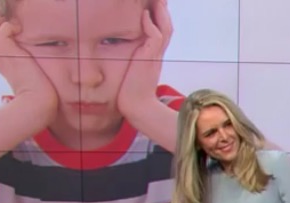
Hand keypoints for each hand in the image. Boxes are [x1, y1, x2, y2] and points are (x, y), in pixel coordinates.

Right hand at [0, 7, 57, 125]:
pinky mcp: (2, 47)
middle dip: (3, 24)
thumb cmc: (34, 87)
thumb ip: (20, 52)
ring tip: (19, 31)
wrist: (34, 98)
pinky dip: (12, 26)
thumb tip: (20, 41)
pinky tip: (21, 33)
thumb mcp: (25, 65)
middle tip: (18, 30)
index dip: (3, 30)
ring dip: (7, 24)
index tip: (16, 33)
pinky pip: (4, 26)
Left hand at [116, 0, 172, 119]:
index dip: (160, 17)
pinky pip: (155, 37)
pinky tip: (144, 15)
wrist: (135, 106)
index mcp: (154, 54)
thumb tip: (122, 48)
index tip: (154, 5)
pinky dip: (150, 25)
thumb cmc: (129, 91)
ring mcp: (155, 55)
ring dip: (160, 12)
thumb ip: (131, 57)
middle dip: (163, 10)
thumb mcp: (130, 68)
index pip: (161, 30)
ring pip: (165, 28)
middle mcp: (157, 53)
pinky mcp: (150, 58)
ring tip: (157, 0)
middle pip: (167, 26)